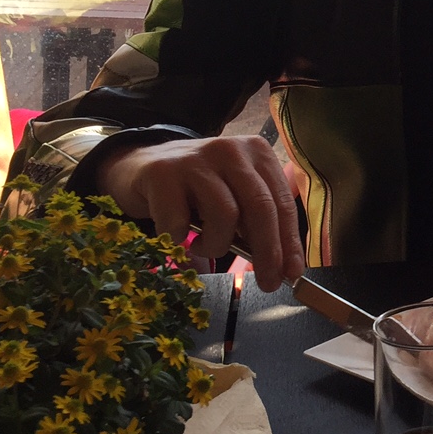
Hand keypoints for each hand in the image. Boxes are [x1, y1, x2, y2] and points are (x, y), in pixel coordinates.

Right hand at [97, 136, 302, 290]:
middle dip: (268, 252)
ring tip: (205, 247)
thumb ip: (255, 222)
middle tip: (267, 283)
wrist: (140, 165)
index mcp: (256, 152)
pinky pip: (180, 222)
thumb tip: (280, 268)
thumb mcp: (232, 195)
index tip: (292, 271)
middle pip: (260, 206)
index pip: (280, 201)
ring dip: (218, 245)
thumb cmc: (195, 189)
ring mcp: (195, 159)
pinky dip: (181, 242)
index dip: (290, 240)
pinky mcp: (162, 173)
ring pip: (225, 214)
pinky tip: (178, 238)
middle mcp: (230, 150)